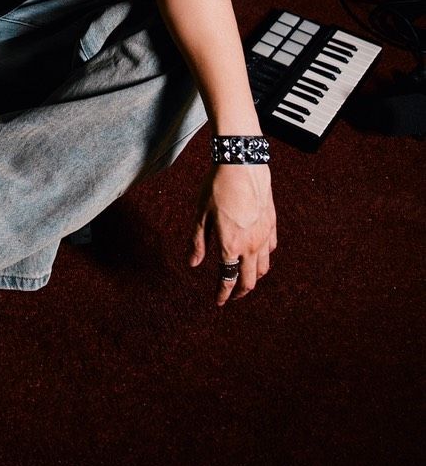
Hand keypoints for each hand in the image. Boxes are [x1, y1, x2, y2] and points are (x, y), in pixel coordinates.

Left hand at [189, 163, 276, 306]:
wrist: (242, 164)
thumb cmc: (217, 187)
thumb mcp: (201, 214)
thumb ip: (198, 242)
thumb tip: (193, 264)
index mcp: (230, 246)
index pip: (227, 279)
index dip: (223, 294)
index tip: (219, 302)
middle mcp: (251, 246)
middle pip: (249, 281)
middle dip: (240, 292)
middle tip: (232, 296)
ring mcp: (264, 236)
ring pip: (264, 268)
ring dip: (254, 277)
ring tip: (244, 277)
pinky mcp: (272, 224)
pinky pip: (271, 249)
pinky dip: (264, 257)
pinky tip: (257, 254)